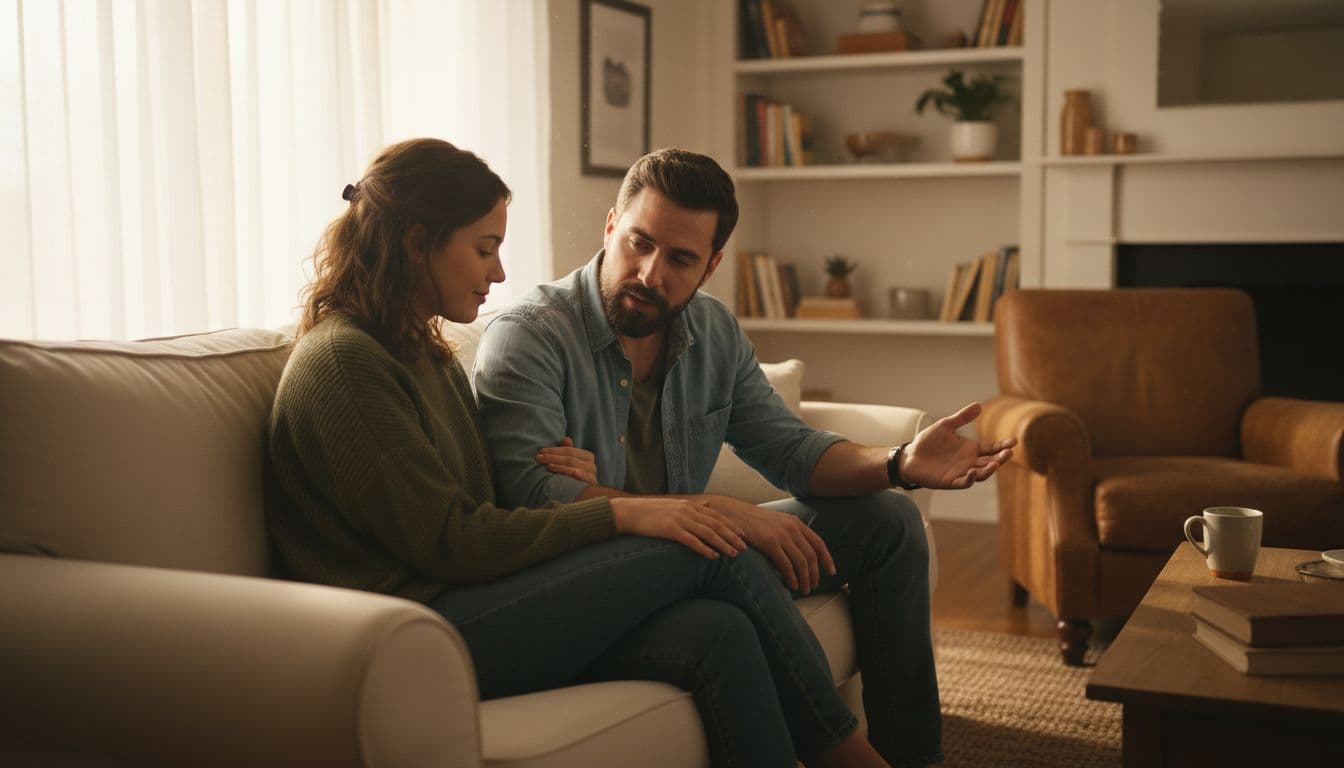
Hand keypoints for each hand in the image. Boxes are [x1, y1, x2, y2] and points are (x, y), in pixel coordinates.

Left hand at [537, 437, 596, 484]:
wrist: (583, 498)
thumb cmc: (573, 478)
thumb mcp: (569, 463)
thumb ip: (567, 451)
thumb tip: (566, 438)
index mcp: (587, 456)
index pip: (569, 450)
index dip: (554, 450)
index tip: (541, 451)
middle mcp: (591, 464)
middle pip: (570, 458)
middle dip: (553, 457)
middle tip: (539, 458)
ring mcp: (592, 475)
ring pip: (574, 466)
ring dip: (560, 466)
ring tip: (548, 466)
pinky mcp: (592, 484)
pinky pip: (583, 477)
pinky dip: (577, 474)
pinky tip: (569, 474)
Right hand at [610, 497, 747, 559]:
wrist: (629, 512)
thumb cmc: (651, 511)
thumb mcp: (674, 505)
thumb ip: (693, 506)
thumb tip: (708, 504)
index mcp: (689, 505)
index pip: (716, 516)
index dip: (731, 525)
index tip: (742, 535)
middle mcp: (687, 511)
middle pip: (716, 524)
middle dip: (732, 536)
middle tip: (744, 548)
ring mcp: (679, 519)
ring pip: (708, 533)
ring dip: (723, 544)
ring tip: (733, 554)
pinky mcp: (670, 530)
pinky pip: (692, 541)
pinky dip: (704, 549)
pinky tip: (713, 556)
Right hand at [704, 495, 834, 594]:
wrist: (733, 514)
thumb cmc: (753, 522)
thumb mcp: (776, 522)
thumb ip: (789, 534)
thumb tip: (799, 553)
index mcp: (796, 523)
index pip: (818, 543)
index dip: (827, 559)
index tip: (831, 572)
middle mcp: (792, 528)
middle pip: (811, 556)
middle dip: (814, 574)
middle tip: (813, 587)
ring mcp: (781, 535)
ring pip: (801, 563)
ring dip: (805, 580)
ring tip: (803, 590)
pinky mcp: (770, 543)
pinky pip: (786, 565)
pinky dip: (792, 578)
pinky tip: (792, 586)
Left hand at [903, 402, 1015, 489]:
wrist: (910, 456)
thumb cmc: (928, 441)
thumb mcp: (946, 426)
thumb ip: (962, 418)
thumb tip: (979, 405)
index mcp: (971, 449)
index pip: (992, 448)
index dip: (1003, 445)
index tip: (1014, 441)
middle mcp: (970, 461)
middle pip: (991, 461)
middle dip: (1001, 458)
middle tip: (1009, 452)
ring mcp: (961, 472)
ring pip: (981, 474)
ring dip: (989, 470)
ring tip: (996, 463)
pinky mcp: (950, 481)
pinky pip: (963, 482)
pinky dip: (969, 479)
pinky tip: (972, 472)